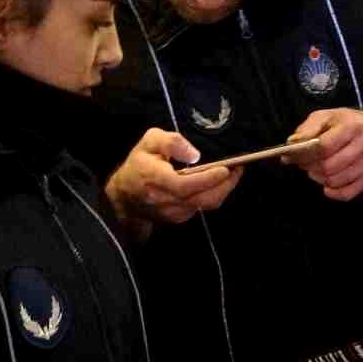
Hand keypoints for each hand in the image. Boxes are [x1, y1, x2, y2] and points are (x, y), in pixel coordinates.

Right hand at [106, 129, 242, 225]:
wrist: (124, 197)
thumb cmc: (138, 165)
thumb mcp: (149, 141)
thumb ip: (171, 142)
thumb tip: (194, 154)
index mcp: (157, 180)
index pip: (187, 185)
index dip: (209, 179)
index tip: (226, 168)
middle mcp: (167, 201)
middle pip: (204, 199)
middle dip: (226, 185)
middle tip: (238, 169)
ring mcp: (174, 213)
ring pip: (206, 205)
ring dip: (222, 190)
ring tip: (232, 174)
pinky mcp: (178, 219)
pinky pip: (201, 207)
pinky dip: (212, 195)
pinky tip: (216, 183)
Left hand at [286, 109, 362, 201]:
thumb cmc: (344, 123)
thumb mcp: (324, 117)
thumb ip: (306, 129)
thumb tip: (292, 145)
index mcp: (352, 126)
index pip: (324, 147)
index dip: (305, 155)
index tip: (293, 157)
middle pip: (329, 167)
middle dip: (310, 168)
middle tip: (304, 164)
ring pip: (335, 181)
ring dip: (320, 178)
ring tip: (316, 170)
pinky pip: (347, 194)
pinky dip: (333, 193)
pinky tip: (327, 185)